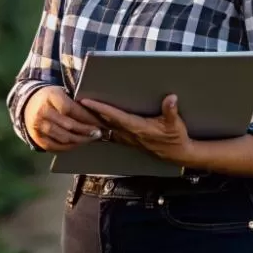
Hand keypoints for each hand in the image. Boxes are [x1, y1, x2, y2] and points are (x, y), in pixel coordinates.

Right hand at [23, 85, 106, 151]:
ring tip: (91, 139)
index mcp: (50, 97)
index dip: (86, 117)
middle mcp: (42, 112)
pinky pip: (56, 147)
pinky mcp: (37, 138)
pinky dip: (70, 147)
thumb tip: (98, 115)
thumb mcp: (61, 93)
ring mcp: (38, 127)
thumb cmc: (51, 98)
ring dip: (80, 140)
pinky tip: (78, 143)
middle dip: (86, 130)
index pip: (70, 109)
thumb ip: (75, 102)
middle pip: (68, 125)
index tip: (99, 122)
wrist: (29, 104)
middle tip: (98, 133)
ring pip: (63, 138)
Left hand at [78, 94, 193, 164]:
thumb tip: (171, 97)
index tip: (87, 102)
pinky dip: (101, 128)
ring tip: (79, 111)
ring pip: (106, 128)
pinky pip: (111, 133)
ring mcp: (128, 139)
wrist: (178, 154)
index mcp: (137, 127)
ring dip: (93, 121)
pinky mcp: (129, 141)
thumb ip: (171, 111)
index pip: (115, 116)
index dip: (100, 109)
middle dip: (90, 113)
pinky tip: (93, 125)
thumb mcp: (175, 124)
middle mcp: (129, 134)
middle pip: (105, 122)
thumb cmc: (176, 138)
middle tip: (75, 103)